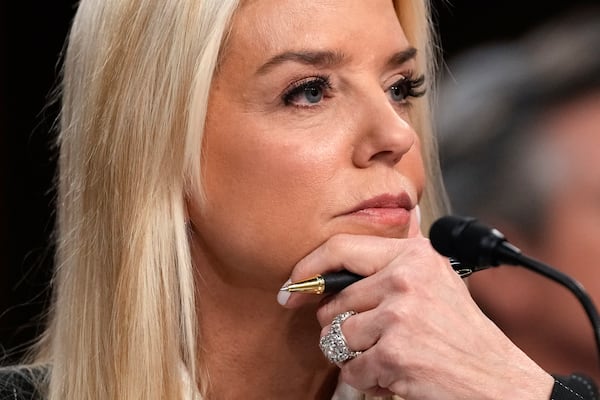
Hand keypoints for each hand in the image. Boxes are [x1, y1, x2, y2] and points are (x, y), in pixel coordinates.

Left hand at [280, 220, 552, 398]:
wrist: (497, 379)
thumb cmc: (462, 333)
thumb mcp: (437, 280)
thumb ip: (402, 258)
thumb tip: (383, 227)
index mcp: (413, 255)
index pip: (341, 249)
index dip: (309, 267)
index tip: (292, 285)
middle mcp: (405, 278)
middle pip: (335, 302)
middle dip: (341, 326)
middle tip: (369, 338)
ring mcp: (399, 315)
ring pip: (337, 336)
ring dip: (354, 355)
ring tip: (387, 355)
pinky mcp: (393, 352)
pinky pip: (350, 368)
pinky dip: (366, 379)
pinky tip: (394, 373)